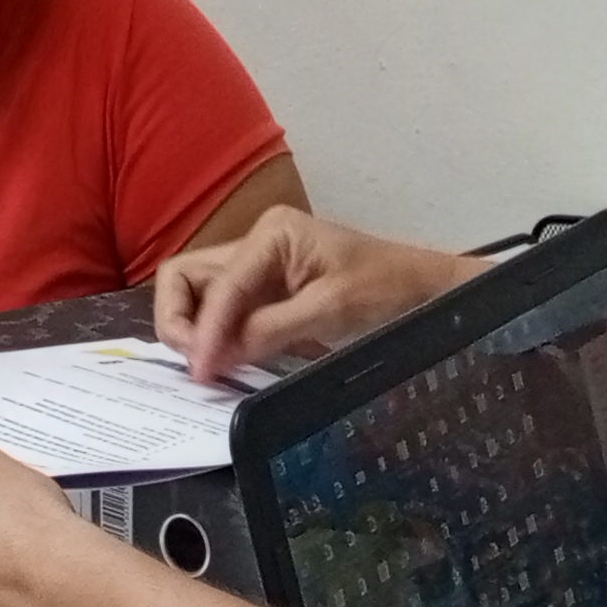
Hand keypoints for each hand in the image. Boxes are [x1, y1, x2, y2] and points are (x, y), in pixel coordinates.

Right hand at [153, 205, 473, 380]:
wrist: (427, 291)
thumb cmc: (388, 290)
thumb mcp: (330, 311)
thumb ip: (269, 330)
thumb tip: (218, 356)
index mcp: (272, 233)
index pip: (217, 286)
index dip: (204, 331)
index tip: (202, 373)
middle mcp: (257, 242)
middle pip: (186, 277)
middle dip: (179, 321)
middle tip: (197, 365)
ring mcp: (260, 267)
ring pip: (199, 295)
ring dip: (196, 330)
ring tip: (211, 367)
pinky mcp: (268, 293)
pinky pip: (226, 313)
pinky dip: (219, 337)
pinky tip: (229, 362)